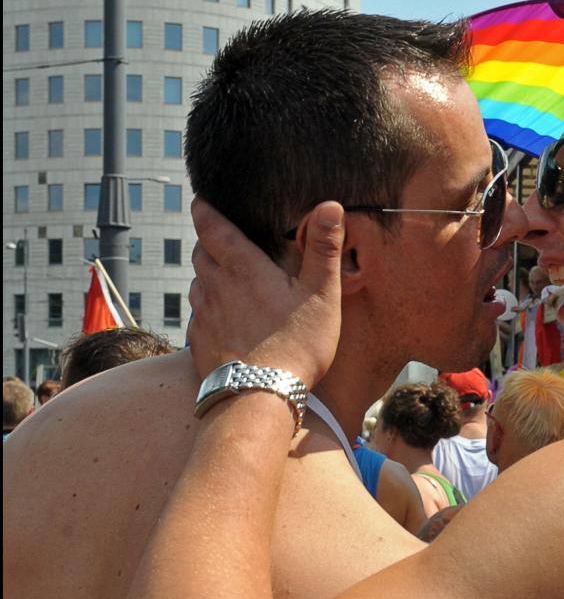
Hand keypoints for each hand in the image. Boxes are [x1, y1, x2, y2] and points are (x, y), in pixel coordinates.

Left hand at [187, 199, 343, 388]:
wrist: (259, 398)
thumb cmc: (296, 345)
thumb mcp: (320, 295)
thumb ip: (324, 249)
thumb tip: (330, 205)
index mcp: (242, 267)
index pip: (211, 226)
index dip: (205, 209)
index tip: (203, 200)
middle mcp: (215, 286)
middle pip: (201, 253)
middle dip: (210, 242)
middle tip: (224, 240)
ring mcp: (203, 315)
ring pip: (198, 283)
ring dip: (209, 276)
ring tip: (228, 280)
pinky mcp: (198, 342)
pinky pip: (198, 315)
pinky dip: (208, 308)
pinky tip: (225, 319)